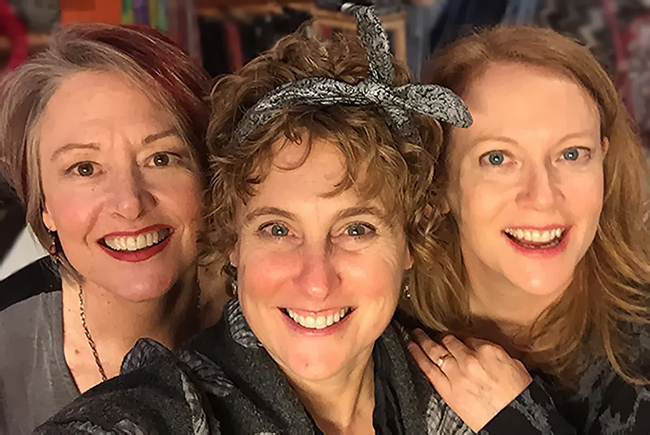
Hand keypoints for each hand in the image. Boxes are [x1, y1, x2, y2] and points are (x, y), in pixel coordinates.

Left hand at [408, 329, 531, 431]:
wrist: (514, 419)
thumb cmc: (519, 395)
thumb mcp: (513, 365)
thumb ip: (494, 354)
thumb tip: (483, 350)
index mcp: (488, 350)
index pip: (468, 339)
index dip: (462, 340)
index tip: (457, 341)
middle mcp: (470, 358)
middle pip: (449, 341)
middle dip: (440, 337)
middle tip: (430, 331)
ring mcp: (456, 373)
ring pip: (434, 350)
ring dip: (423, 340)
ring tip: (415, 333)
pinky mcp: (447, 389)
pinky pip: (428, 368)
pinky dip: (417, 355)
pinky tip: (411, 347)